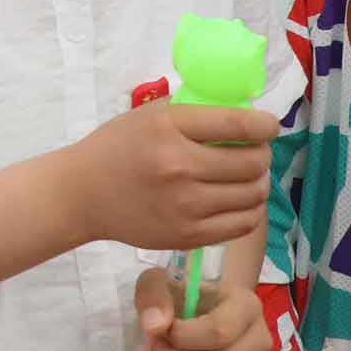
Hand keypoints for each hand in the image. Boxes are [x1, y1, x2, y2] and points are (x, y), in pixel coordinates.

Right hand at [59, 97, 275, 252]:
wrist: (82, 194)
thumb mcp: (148, 116)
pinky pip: (242, 223)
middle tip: (254, 152)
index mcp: (169, 128)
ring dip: (257, 183)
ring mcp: (185, 205)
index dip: (265, 125)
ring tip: (246, 178)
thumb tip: (244, 116)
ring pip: (253, 194)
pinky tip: (237, 201)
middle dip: (262, 154)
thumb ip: (193, 115)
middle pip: (253, 162)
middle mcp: (179, 166)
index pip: (239, 124)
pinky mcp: (188, 235)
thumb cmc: (117, 148)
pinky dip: (249, 210)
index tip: (268, 126)